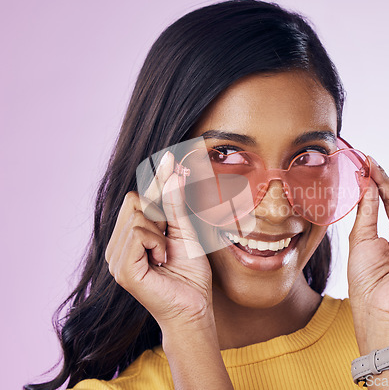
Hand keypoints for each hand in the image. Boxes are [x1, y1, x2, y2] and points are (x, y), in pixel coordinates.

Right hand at [105, 151, 212, 329]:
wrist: (195, 306)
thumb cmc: (190, 274)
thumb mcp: (184, 231)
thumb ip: (174, 204)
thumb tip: (171, 172)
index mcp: (129, 238)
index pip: (136, 198)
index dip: (156, 182)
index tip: (170, 160)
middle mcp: (118, 246)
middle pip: (134, 202)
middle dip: (160, 216)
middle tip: (168, 240)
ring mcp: (116, 258)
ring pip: (137, 216)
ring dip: (160, 233)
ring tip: (164, 255)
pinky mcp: (123, 269)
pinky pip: (138, 234)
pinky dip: (157, 243)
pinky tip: (161, 261)